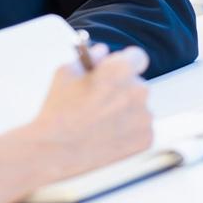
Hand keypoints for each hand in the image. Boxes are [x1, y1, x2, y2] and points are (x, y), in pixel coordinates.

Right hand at [25, 44, 152, 179]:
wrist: (56, 150)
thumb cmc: (58, 109)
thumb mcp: (66, 72)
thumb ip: (90, 57)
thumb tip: (103, 52)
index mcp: (120, 70)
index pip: (137, 57)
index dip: (126, 62)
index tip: (118, 69)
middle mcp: (138, 91)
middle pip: (137, 83)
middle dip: (122, 88)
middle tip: (101, 100)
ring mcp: (144, 117)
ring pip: (139, 107)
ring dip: (126, 110)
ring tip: (101, 121)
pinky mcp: (146, 139)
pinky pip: (141, 128)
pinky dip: (128, 130)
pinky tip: (107, 133)